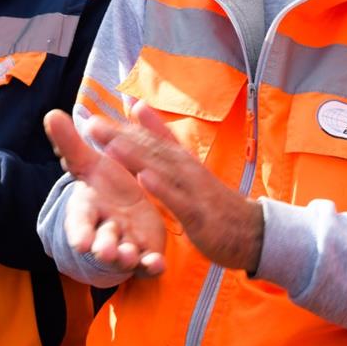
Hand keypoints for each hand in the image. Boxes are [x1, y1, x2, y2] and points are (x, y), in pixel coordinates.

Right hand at [45, 109, 166, 276]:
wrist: (124, 210)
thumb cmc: (103, 186)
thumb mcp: (88, 164)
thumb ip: (70, 144)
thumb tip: (50, 113)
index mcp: (89, 212)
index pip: (80, 222)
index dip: (80, 232)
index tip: (80, 241)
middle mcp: (105, 232)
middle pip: (102, 243)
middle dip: (103, 247)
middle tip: (105, 251)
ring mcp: (126, 246)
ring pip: (125, 257)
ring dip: (127, 257)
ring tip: (129, 255)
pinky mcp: (146, 254)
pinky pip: (148, 265)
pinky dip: (152, 266)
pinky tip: (158, 264)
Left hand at [88, 101, 263, 272]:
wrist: (255, 232)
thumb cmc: (217, 203)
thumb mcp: (193, 174)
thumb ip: (169, 150)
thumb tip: (146, 122)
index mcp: (183, 161)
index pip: (153, 137)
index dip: (127, 124)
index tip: (99, 113)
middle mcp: (187, 169)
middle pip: (151, 148)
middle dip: (121, 135)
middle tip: (91, 124)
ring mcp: (193, 190)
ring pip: (162, 168)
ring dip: (135, 155)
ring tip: (110, 143)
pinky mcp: (199, 213)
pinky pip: (178, 199)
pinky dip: (161, 188)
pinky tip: (143, 179)